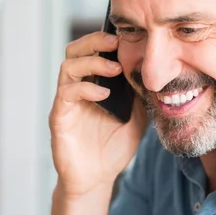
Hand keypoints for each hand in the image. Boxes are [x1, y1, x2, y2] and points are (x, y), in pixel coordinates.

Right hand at [49, 31, 146, 196]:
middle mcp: (75, 87)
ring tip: (115, 69)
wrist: (97, 179)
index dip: (105, 40)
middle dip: (94, 42)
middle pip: (74, 50)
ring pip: (68, 67)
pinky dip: (85, 89)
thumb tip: (155, 72)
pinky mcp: (59, 117)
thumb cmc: (113, 147)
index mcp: (92, 83)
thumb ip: (141, 95)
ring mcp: (66, 102)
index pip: (92, 50)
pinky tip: (104, 95)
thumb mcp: (137, 116)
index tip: (127, 35)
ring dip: (92, 63)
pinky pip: (66, 94)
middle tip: (116, 42)